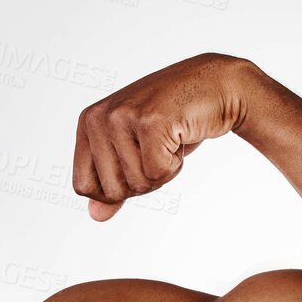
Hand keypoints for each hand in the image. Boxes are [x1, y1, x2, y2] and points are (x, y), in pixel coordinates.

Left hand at [72, 52, 255, 220]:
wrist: (218, 85)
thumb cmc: (175, 120)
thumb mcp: (137, 153)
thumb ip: (114, 183)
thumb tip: (96, 217)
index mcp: (88, 122)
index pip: (83, 186)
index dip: (117, 189)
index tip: (137, 160)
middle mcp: (99, 117)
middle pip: (112, 190)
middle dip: (143, 180)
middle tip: (159, 147)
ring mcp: (122, 116)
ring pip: (137, 183)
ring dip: (163, 170)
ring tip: (170, 137)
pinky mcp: (150, 121)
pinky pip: (157, 173)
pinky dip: (176, 165)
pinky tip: (181, 135)